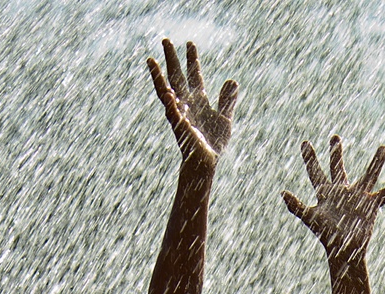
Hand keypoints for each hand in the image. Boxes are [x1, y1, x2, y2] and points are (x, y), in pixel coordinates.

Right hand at [147, 39, 237, 169]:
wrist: (206, 163)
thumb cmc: (213, 143)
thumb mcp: (224, 118)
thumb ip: (227, 100)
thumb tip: (232, 80)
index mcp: (198, 101)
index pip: (193, 75)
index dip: (192, 60)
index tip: (189, 43)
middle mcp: (187, 104)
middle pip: (177, 77)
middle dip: (171, 59)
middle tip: (165, 40)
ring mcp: (181, 114)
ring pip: (166, 92)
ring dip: (158, 77)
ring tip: (151, 62)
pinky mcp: (180, 127)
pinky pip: (173, 115)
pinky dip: (171, 105)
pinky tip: (169, 94)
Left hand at [283, 136, 384, 262]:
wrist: (344, 251)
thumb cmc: (327, 237)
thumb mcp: (311, 219)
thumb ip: (297, 206)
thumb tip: (282, 192)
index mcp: (326, 193)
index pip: (316, 172)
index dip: (310, 158)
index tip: (305, 143)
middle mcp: (342, 192)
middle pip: (338, 168)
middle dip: (335, 153)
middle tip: (335, 137)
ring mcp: (358, 197)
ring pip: (369, 175)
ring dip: (376, 162)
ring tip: (383, 148)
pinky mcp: (372, 205)